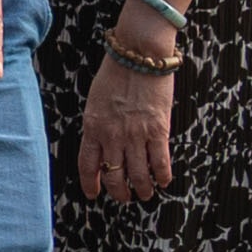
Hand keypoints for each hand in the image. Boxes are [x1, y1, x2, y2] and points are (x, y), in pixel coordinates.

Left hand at [76, 45, 180, 199]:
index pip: (88, 165)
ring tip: (145, 193)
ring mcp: (135, 135)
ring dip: (142, 188)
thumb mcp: (96, 100)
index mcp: (93, 126)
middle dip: (119, 192)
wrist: (139, 54)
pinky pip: (160, 162)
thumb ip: (99, 124)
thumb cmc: (117, 71)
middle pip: (114, 176)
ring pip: (138, 175)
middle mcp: (112, 135)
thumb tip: (105, 144)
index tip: (94, 194)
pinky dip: (162, 176)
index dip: (91, 184)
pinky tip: (163, 181)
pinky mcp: (158, 130)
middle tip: (125, 197)